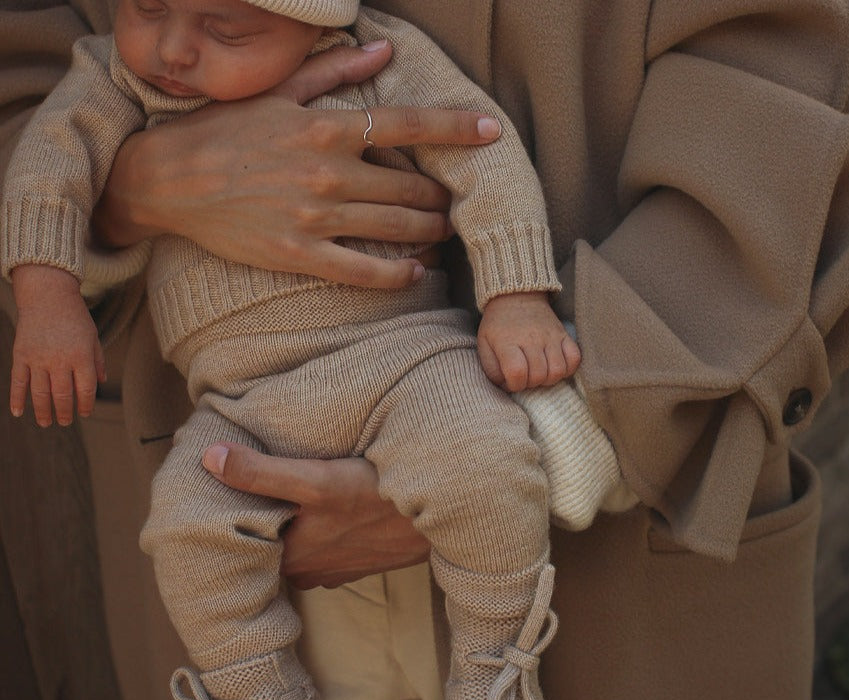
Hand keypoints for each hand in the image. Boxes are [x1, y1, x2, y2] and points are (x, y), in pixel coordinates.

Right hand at [10, 265, 105, 425]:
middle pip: (63, 395)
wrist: (48, 295)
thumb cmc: (75, 317)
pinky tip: (18, 413)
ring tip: (46, 423)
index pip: (85, 389)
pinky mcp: (21, 355)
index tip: (85, 413)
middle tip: (65, 422)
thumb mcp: (93, 337)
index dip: (86, 405)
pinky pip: (18, 382)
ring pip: (40, 393)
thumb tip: (101, 382)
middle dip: (65, 413)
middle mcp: (60, 360)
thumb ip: (98, 360)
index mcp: (81, 357)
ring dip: (43, 411)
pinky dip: (17, 398)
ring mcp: (38, 358)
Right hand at [94, 40, 501, 289]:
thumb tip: (384, 49)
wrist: (168, 180)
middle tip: (454, 199)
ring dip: (429, 230)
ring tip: (444, 230)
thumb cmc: (222, 131)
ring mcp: (316, 216)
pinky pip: (362, 271)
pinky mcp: (300, 253)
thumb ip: (334, 72)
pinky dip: (395, 274)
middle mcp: (329, 172)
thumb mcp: (275, 92)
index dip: (456, 128)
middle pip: (410, 185)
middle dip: (442, 194)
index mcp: (326, 126)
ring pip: (395, 227)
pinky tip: (415, 272)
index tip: (492, 132)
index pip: (408, 124)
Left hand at [202, 442, 429, 589]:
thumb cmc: (377, 498)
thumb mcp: (317, 481)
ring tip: (283, 495)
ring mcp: (336, 570)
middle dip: (261, 519)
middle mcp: (310, 571)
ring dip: (292, 527)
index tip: (219, 491)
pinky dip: (318, 532)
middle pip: (272, 544)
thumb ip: (261, 473)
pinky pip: (326, 549)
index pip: (245, 541)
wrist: (442, 515)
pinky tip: (324, 511)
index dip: (232, 514)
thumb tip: (209, 458)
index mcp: (291, 557)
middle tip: (247, 485)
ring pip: (299, 547)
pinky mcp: (359, 562)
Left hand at [477, 292, 580, 391]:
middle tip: (524, 376)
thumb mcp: (484, 345)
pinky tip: (554, 366)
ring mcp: (550, 336)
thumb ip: (492, 369)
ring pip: (558, 371)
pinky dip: (567, 368)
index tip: (511, 380)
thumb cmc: (498, 326)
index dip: (515, 385)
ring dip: (548, 379)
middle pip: (538, 375)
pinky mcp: (564, 334)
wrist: (515, 297)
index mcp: (507, 342)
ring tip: (539, 373)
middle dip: (530, 384)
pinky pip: (575, 358)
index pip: (517, 372)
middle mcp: (531, 339)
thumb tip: (507, 386)